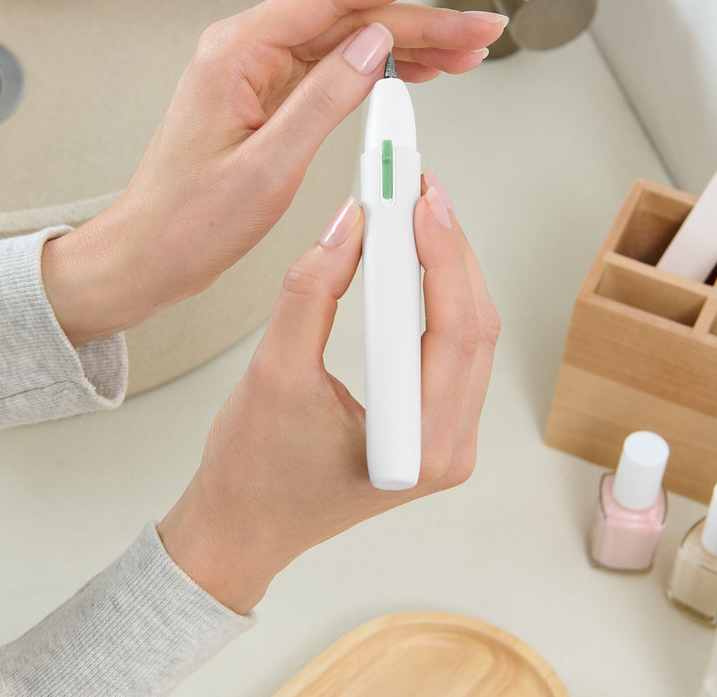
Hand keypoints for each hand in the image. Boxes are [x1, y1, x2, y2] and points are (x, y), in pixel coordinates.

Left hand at [42, 0, 506, 344]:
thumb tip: (372, 46)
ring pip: (344, 44)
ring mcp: (255, 78)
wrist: (151, 254)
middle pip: (347, 19)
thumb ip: (322, 100)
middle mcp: (245, 55)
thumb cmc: (187, 221)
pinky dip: (375, 73)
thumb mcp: (266, 166)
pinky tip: (410, 73)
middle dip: (419, 21)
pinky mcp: (265, 103)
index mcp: (236, 54)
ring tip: (459, 55)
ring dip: (405, 46)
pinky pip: (329, 74)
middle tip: (475, 31)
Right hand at [157, 170, 499, 613]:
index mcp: (422, 445)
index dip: (442, 254)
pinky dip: (436, 300)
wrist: (242, 526)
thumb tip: (349, 225)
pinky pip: (450, 349)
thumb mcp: (273, 372)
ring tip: (420, 215)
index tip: (418, 197)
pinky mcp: (429, 427)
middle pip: (474, 326)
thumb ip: (312, 291)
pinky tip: (418, 262)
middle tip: (421, 189)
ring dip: (447, 270)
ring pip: (468, 334)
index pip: (456, 329)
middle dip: (450, 251)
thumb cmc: (252, 472)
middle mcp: (448, 445)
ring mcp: (444, 439)